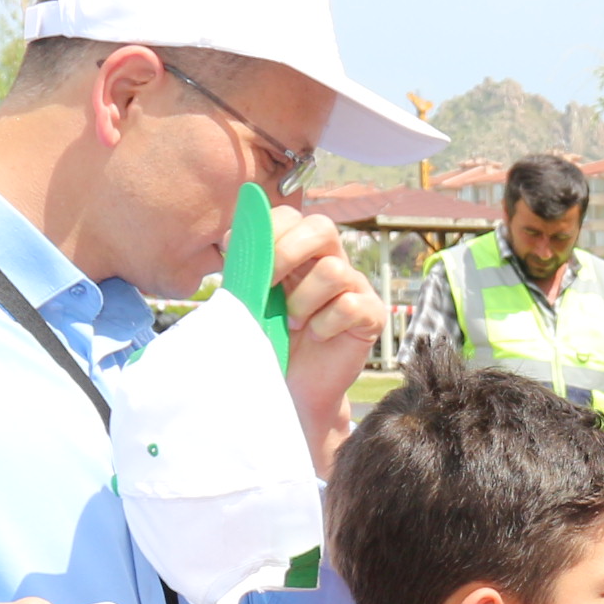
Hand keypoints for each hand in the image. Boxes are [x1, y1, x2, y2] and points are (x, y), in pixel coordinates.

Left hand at [269, 206, 385, 466]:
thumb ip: (245, 268)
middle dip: (289, 251)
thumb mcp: (251, 300)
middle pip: (322, 227)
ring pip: (334, 270)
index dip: (270, 231)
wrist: (294, 387)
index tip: (250, 263)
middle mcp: (330, 262)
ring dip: (303, 299)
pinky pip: (351, 305)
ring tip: (294, 322)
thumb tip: (230, 238)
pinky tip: (318, 337)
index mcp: (299, 253)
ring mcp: (355, 287)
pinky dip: (327, 323)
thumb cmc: (272, 341)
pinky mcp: (372, 316)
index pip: (291, 216)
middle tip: (270, 284)